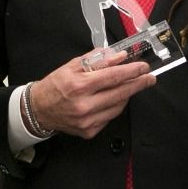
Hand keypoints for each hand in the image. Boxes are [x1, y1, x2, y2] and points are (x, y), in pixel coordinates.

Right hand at [28, 50, 155, 138]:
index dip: (132, 71)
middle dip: (138, 84)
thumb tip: (120, 57)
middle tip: (149, 78)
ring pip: (118, 107)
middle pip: (120, 93)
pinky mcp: (89, 131)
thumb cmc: (55, 85)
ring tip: (130, 86)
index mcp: (79, 85)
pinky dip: (115, 107)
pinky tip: (113, 99)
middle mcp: (84, 105)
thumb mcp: (72, 66)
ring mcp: (87, 121)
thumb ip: (97, 60)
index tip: (144, 67)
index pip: (113, 77)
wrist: (38, 109)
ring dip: (127, 95)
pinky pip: (109, 117)